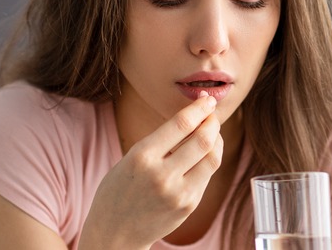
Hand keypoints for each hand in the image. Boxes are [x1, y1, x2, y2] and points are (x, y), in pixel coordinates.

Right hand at [79, 92, 223, 248]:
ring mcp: (178, 193)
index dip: (199, 108)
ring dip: (216, 139)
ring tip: (211, 130)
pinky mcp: (189, 205)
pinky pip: (207, 174)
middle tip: (212, 111)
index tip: (206, 99)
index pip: (181, 124)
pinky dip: (210, 157)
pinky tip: (206, 150)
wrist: (115, 232)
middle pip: (203, 140)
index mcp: (142, 157)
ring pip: (212, 157)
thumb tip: (193, 118)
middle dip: (212, 120)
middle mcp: (162, 175)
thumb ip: (161, 141)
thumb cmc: (120, 189)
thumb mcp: (131, 158)